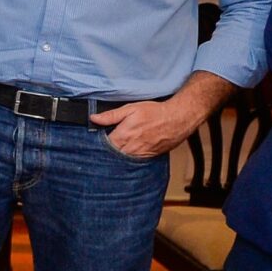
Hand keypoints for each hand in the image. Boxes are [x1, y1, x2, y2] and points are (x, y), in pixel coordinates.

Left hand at [90, 92, 208, 160]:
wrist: (178, 118)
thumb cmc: (155, 112)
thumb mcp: (130, 109)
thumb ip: (111, 116)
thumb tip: (93, 118)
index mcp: (123, 136)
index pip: (103, 146)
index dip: (97, 145)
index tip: (94, 142)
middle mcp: (131, 148)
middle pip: (112, 156)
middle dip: (106, 153)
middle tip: (104, 148)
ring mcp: (141, 154)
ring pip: (123, 160)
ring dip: (118, 157)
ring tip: (116, 151)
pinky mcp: (150, 156)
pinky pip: (135, 161)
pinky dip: (130, 158)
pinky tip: (128, 153)